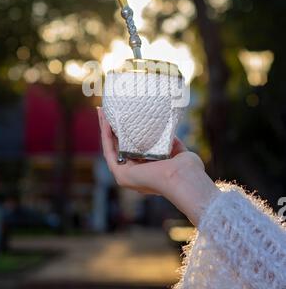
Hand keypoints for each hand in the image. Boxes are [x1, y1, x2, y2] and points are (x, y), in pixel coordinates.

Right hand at [97, 107, 218, 225]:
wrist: (183, 176)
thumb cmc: (186, 168)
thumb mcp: (177, 151)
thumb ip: (170, 143)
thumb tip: (167, 131)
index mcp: (147, 171)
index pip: (131, 149)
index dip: (125, 133)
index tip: (122, 117)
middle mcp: (134, 174)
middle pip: (117, 147)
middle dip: (110, 128)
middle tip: (105, 112)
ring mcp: (125, 176)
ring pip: (110, 148)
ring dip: (104, 129)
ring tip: (101, 112)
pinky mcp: (120, 175)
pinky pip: (109, 151)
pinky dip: (106, 135)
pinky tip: (105, 121)